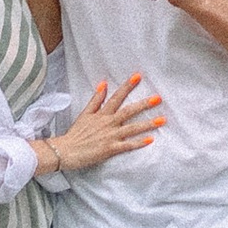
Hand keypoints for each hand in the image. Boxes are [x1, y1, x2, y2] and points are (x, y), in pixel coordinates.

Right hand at [42, 74, 165, 174]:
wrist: (65, 151)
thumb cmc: (75, 134)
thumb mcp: (85, 113)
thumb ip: (96, 100)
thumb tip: (104, 84)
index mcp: (102, 114)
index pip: (117, 97)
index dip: (127, 86)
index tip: (138, 76)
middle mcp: (108, 123)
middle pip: (128, 111)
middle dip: (144, 104)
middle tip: (158, 98)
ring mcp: (110, 136)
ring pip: (131, 128)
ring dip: (147, 124)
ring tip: (162, 120)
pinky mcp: (110, 149)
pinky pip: (126, 146)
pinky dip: (138, 143)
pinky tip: (150, 140)